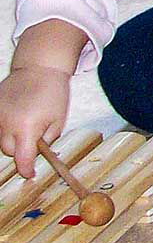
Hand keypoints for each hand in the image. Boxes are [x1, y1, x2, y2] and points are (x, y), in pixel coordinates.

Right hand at [0, 20, 85, 176]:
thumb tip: (36, 153)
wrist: (39, 68)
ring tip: (27, 120)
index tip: (30, 174)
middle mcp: (6, 123)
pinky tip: (18, 115)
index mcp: (26, 128)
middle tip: (35, 135)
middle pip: (8, 150)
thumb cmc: (53, 93)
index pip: (21, 159)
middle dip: (21, 148)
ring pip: (1, 139)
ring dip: (12, 137)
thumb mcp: (57, 120)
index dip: (26, 169)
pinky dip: (5, 126)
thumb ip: (46, 140)